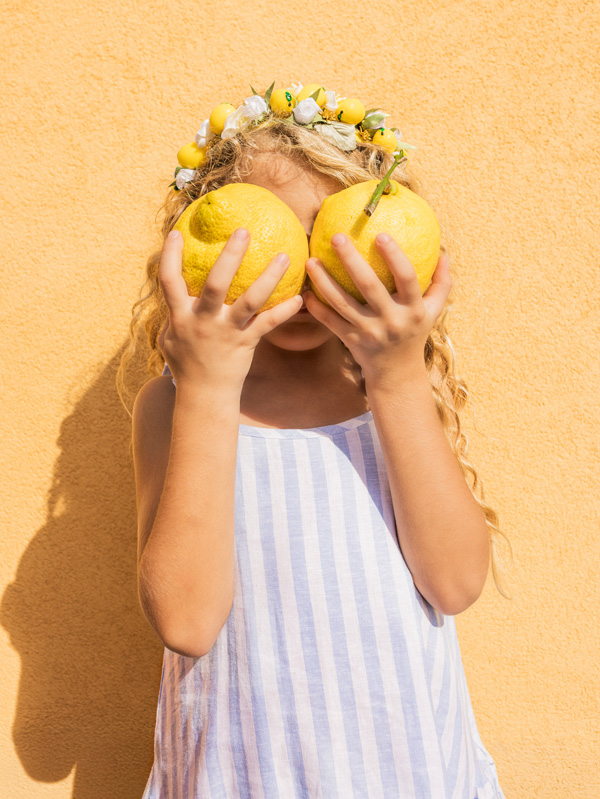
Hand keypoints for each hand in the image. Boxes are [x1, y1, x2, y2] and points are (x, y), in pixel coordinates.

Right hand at [157, 229, 302, 390]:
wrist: (204, 395)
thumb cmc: (186, 363)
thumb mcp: (169, 338)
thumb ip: (172, 313)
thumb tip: (172, 289)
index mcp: (180, 316)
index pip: (169, 281)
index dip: (170, 256)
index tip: (178, 232)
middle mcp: (203, 320)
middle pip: (215, 284)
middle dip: (229, 256)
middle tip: (244, 231)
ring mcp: (226, 331)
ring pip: (249, 301)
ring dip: (269, 278)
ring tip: (285, 256)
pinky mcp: (246, 343)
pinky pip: (269, 324)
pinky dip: (285, 311)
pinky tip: (301, 298)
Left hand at [302, 233, 451, 383]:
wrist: (397, 373)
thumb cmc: (414, 333)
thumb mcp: (433, 311)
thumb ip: (441, 283)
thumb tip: (443, 253)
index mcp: (413, 310)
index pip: (407, 279)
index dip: (395, 256)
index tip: (380, 234)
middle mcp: (391, 320)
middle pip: (369, 286)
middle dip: (351, 259)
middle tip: (337, 236)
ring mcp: (369, 332)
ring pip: (342, 303)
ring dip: (324, 281)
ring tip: (311, 260)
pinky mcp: (351, 341)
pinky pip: (330, 321)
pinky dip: (317, 307)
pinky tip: (306, 290)